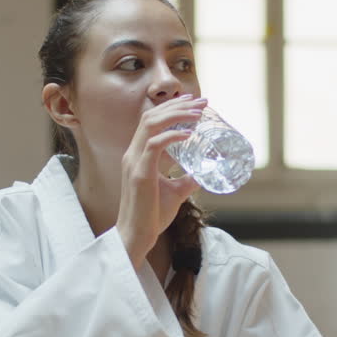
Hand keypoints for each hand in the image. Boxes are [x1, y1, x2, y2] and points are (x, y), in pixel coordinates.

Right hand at [115, 95, 205, 266]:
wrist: (138, 235)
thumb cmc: (152, 215)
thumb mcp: (175, 192)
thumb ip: (186, 181)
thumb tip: (202, 175)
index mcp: (138, 155)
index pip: (152, 121)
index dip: (171, 108)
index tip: (192, 102)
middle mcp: (133, 154)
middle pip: (151, 116)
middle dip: (177, 106)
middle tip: (201, 101)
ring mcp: (134, 162)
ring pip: (151, 124)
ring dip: (176, 115)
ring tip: (198, 113)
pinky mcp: (139, 173)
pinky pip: (154, 145)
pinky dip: (173, 136)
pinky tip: (189, 134)